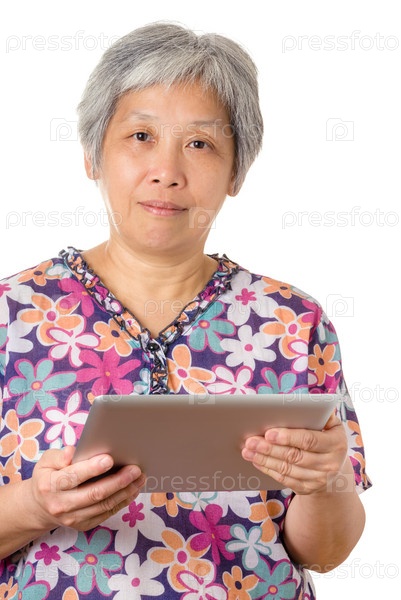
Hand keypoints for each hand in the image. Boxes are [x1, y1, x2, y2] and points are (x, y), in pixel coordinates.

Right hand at [28, 446, 144, 530]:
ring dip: (125, 492)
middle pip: (94, 494)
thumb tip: (73, 453)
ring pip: (104, 505)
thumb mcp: (46, 461)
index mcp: (50, 486)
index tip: (110, 459)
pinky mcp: (83, 525)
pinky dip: (122, 501)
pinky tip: (133, 490)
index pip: (73, 477)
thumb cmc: (48, 477)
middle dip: (118, 481)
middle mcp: (61, 505)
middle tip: (135, 469)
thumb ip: (59, 455)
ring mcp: (73, 518)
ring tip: (140, 478)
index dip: (92, 468)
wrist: (40, 507)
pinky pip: (107, 513)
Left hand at [242, 412, 348, 494]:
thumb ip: (320, 414)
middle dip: (270, 448)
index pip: (309, 440)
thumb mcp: (331, 425)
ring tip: (248, 450)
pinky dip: (268, 469)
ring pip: (287, 469)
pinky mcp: (307, 489)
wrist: (335, 468)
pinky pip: (285, 480)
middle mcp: (330, 464)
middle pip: (295, 456)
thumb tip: (307, 403)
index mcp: (336, 444)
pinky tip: (256, 460)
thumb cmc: (326, 437)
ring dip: (264, 459)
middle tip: (251, 441)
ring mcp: (319, 479)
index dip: (288, 437)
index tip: (269, 433)